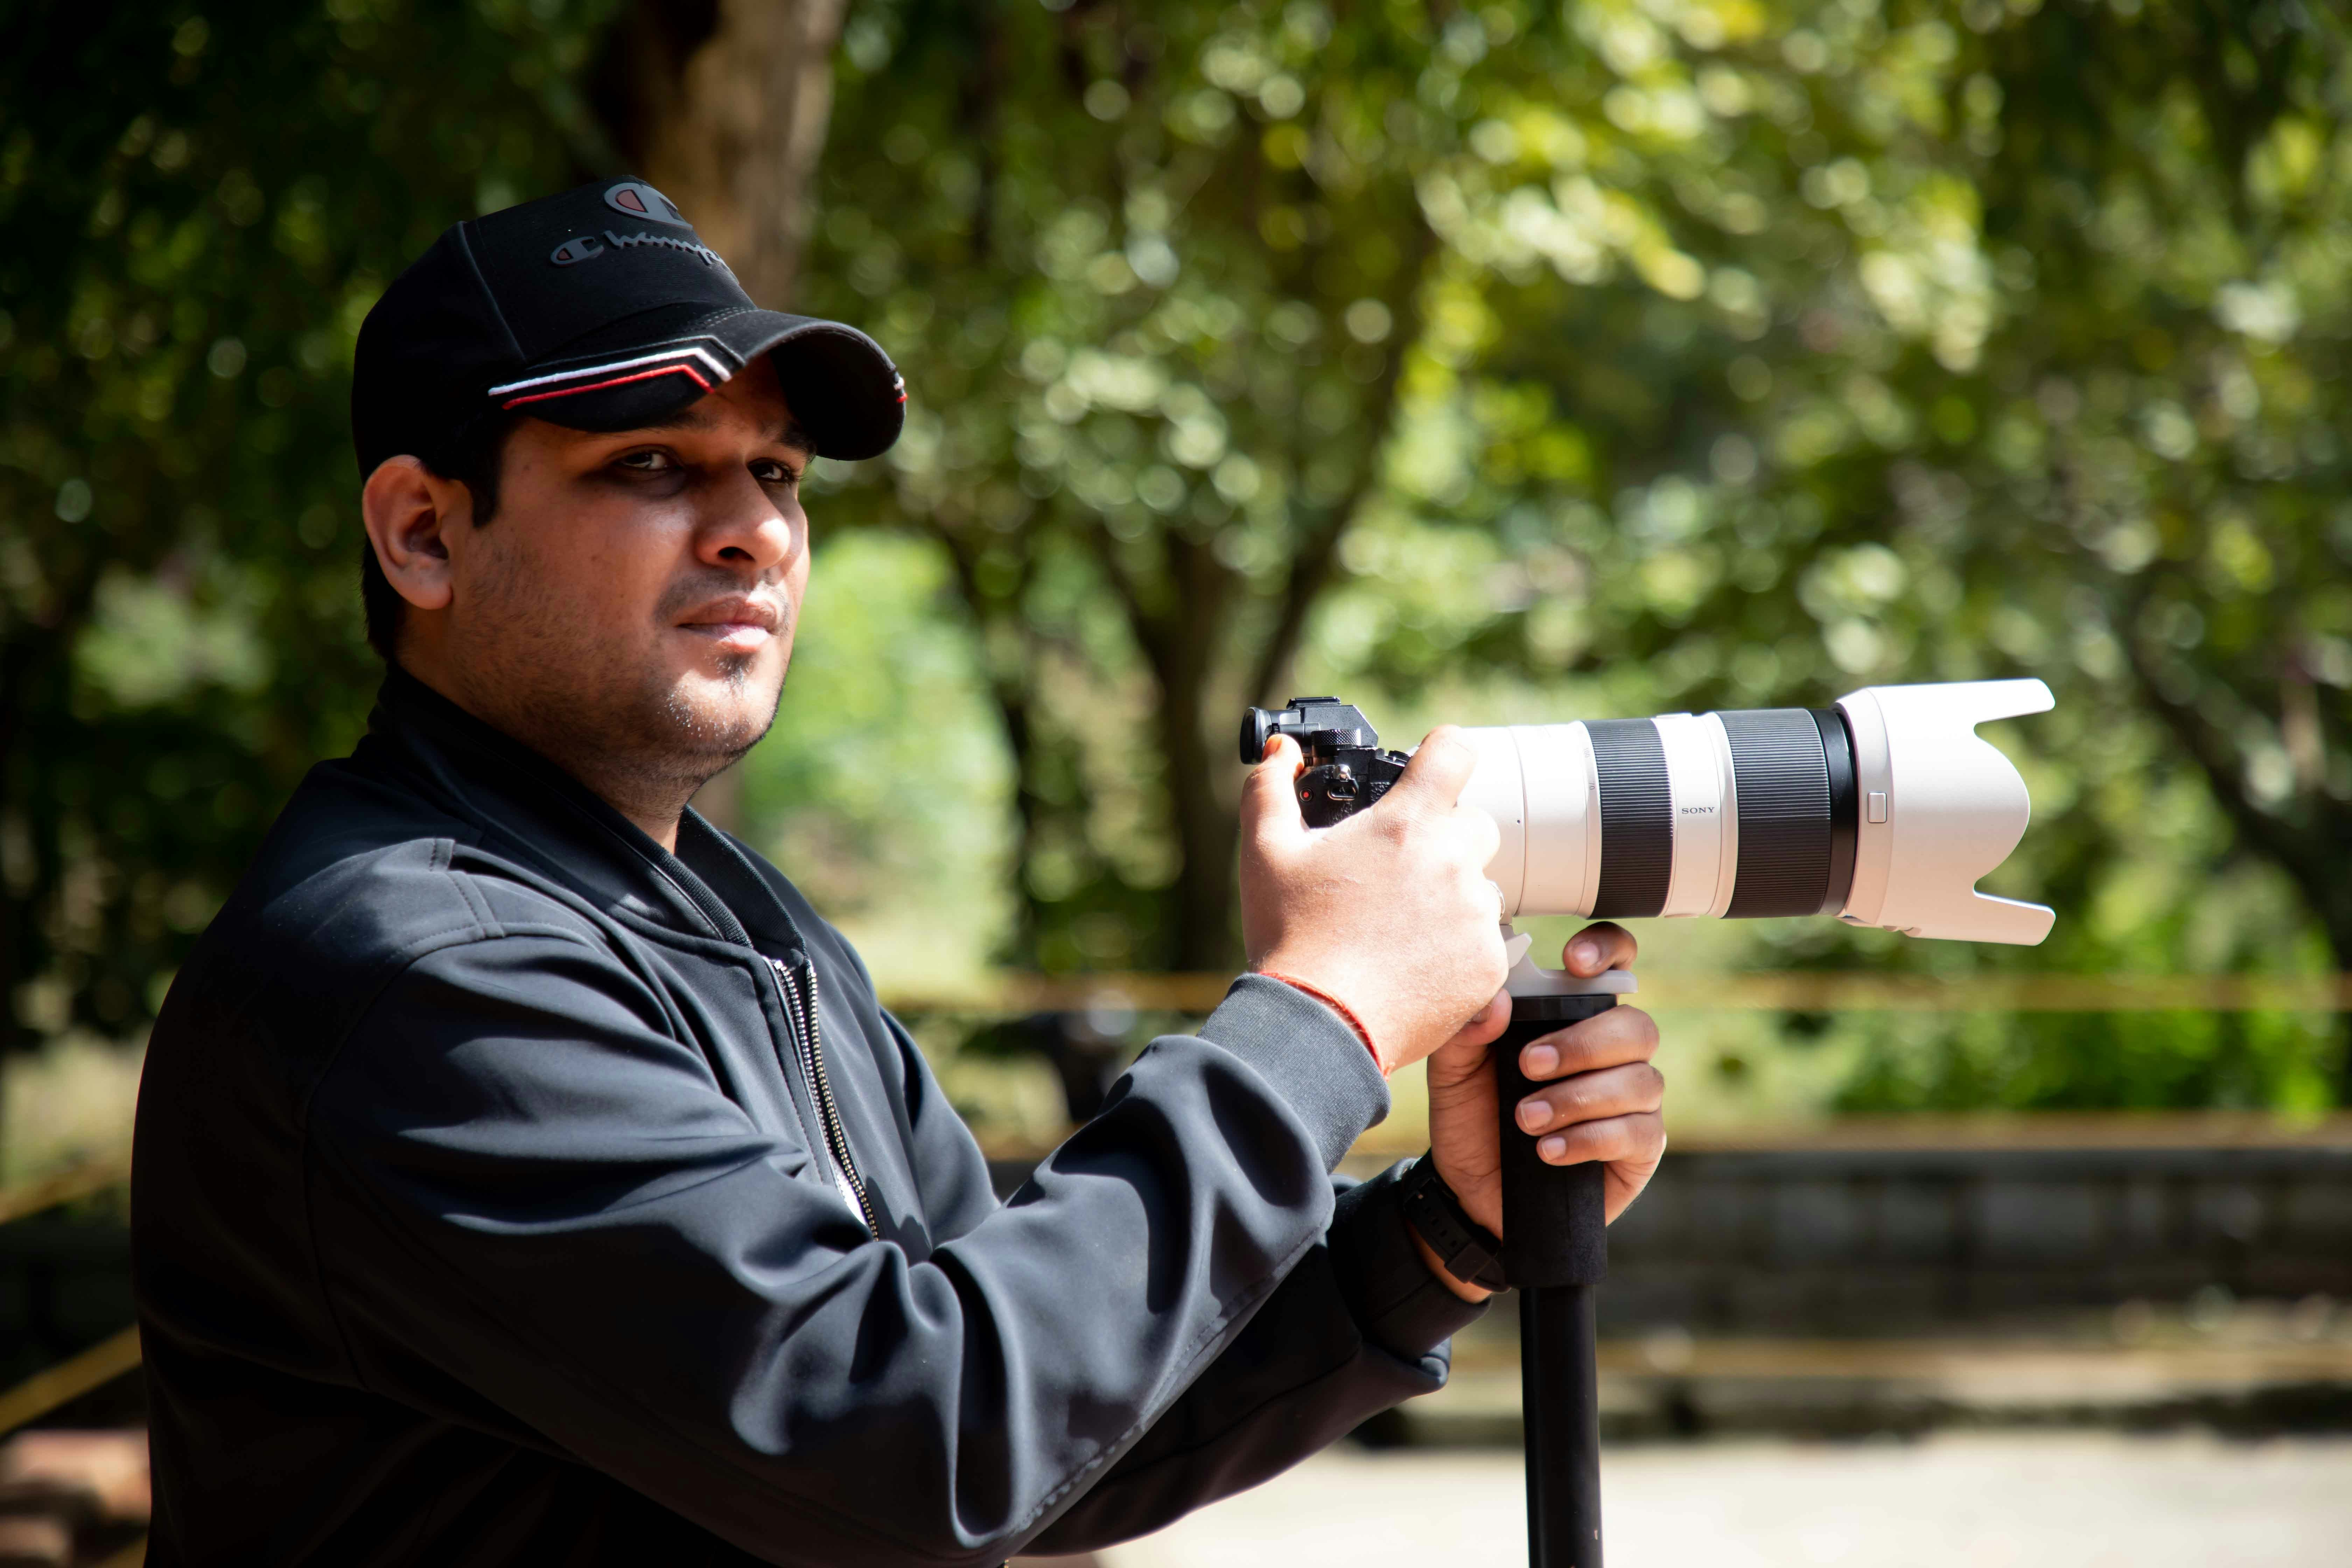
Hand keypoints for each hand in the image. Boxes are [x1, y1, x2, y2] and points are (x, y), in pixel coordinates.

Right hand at [1239, 727, 1508, 1076]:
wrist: (1320, 1026)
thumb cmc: (1291, 937)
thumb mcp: (1264, 853)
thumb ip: (1270, 788)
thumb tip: (1280, 751)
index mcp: (1406, 823)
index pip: (1455, 753)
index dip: (1444, 753)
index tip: (1432, 768)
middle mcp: (1453, 861)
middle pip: (1474, 824)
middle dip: (1443, 838)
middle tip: (1397, 872)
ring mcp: (1476, 915)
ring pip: (1481, 886)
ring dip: (1452, 896)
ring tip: (1399, 927)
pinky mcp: (1488, 964)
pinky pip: (1486, 941)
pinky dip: (1457, 948)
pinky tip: (1413, 963)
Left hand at [1416, 924, 1666, 1300]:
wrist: (1470, 1194)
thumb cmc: (1472, 1119)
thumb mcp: (1453, 1072)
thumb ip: (1466, 1030)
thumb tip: (1499, 1001)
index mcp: (1574, 1017)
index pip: (1614, 965)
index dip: (1607, 951)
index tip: (1572, 963)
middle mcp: (1614, 1053)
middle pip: (1635, 1026)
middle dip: (1582, 1044)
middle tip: (1527, 1065)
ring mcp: (1634, 1101)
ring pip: (1640, 1080)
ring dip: (1578, 1098)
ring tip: (1526, 1120)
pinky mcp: (1641, 1149)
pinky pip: (1639, 1132)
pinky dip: (1590, 1139)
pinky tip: (1549, 1151)